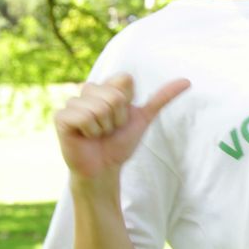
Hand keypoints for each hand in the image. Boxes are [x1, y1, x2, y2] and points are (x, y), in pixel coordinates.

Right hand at [54, 74, 190, 178]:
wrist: (104, 167)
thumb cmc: (120, 142)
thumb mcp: (143, 118)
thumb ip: (162, 98)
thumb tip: (187, 81)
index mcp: (106, 87)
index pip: (125, 80)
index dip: (129, 103)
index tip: (122, 116)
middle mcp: (88, 91)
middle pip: (114, 95)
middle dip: (117, 117)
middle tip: (109, 128)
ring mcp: (73, 103)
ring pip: (100, 107)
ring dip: (104, 126)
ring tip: (97, 134)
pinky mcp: (61, 117)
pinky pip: (83, 117)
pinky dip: (90, 131)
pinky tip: (85, 137)